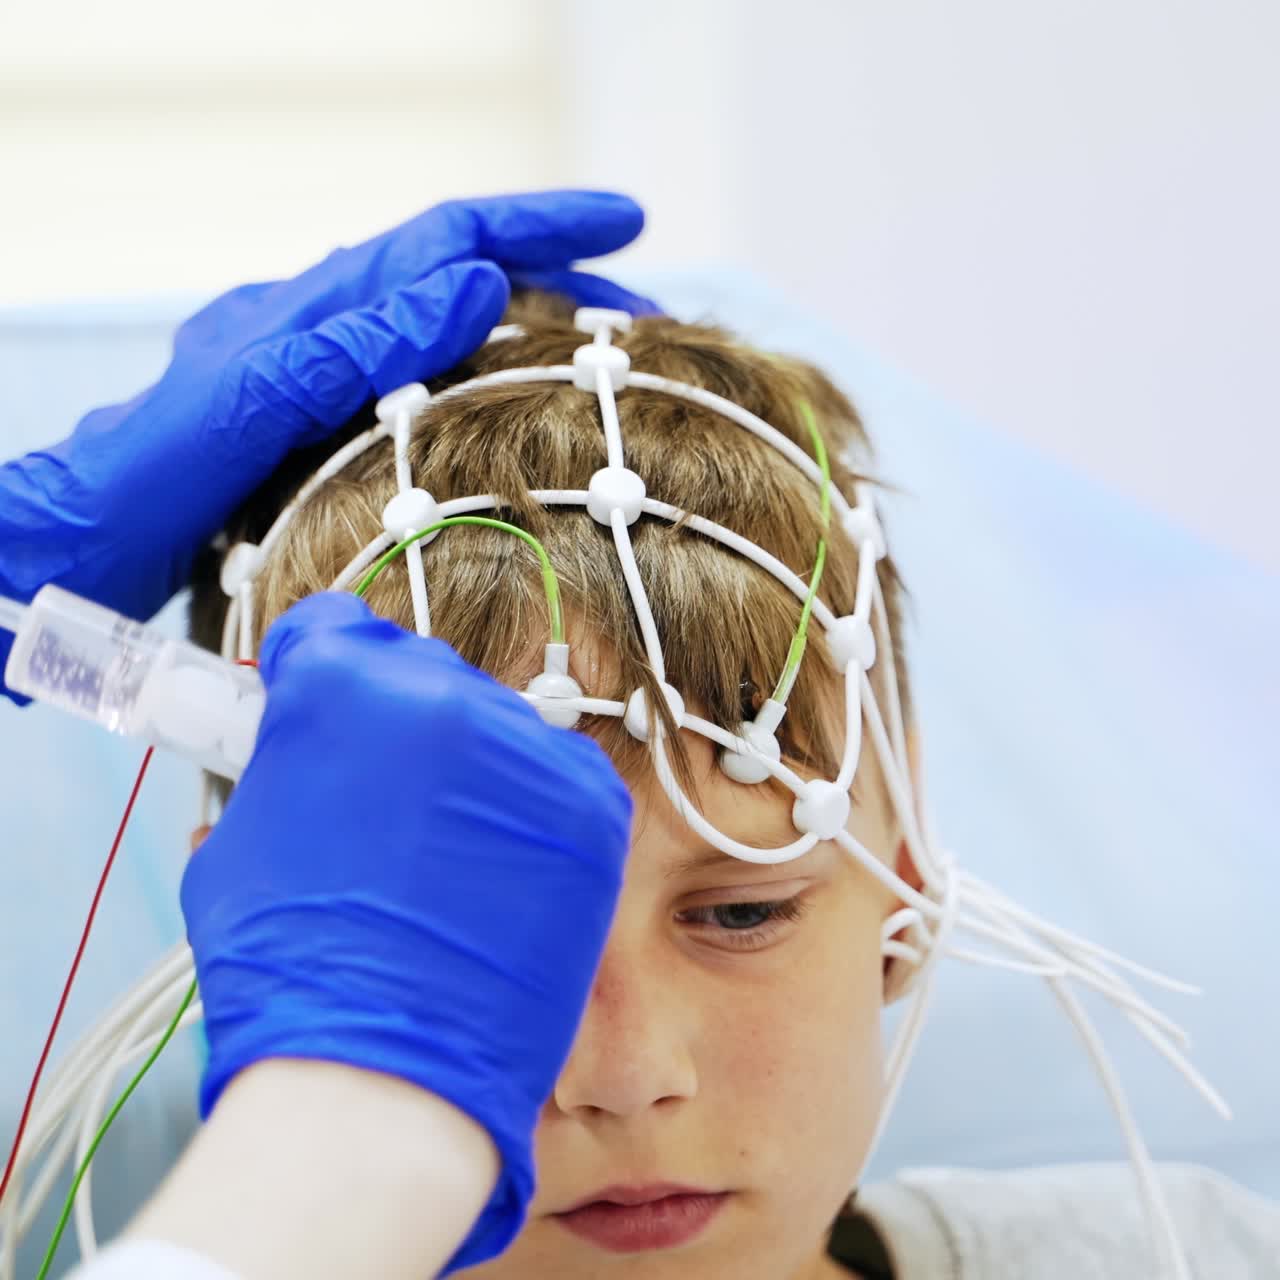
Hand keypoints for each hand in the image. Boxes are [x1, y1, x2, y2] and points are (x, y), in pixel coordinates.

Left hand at [0, 190, 650, 685]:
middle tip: (644, 310)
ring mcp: (307, 378)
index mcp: (298, 316)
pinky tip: (508, 418)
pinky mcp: (304, 426)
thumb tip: (472, 285)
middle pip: (452, 273)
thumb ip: (344, 350)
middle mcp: (307, 331)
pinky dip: (478, 382)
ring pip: (439, 329)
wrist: (57, 554)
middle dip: (553, 273)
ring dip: (524, 330)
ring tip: (602, 357)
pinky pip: (412, 385)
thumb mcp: (236, 415)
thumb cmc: (131, 497)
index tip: (628, 223)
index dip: (538, 225)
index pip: (440, 240)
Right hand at [179, 593, 632, 1272]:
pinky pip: (553, 777)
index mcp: (341, 683)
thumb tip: (300, 753)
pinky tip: (495, 868)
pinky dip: (526, 808)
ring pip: (493, 726)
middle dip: (398, 722)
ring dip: (467, 767)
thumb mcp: (239, 843)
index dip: (319, 667)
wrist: (384, 1073)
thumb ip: (281, 769)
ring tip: (441, 853)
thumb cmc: (289, 967)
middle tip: (383, 793)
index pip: (335, 629)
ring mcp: (526, 746)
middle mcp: (443, 693)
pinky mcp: (590, 804)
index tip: (323, 705)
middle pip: (421, 674)